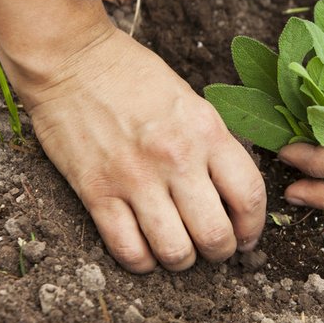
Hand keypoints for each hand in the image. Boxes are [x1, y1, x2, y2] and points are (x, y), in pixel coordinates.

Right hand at [20, 25, 266, 271]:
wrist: (70, 60)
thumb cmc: (133, 77)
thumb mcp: (191, 102)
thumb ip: (213, 146)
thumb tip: (231, 197)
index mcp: (206, 132)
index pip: (249, 196)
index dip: (254, 228)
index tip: (247, 238)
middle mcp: (176, 158)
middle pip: (215, 235)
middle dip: (221, 251)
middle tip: (214, 248)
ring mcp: (134, 178)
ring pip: (175, 252)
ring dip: (182, 261)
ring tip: (180, 251)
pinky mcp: (96, 192)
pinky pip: (128, 250)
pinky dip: (142, 262)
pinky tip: (146, 251)